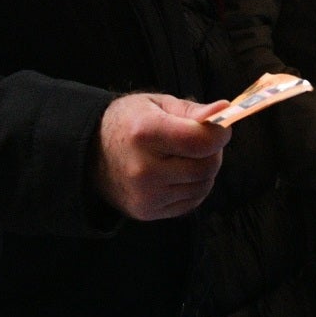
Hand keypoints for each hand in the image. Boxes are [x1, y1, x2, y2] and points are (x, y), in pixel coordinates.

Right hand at [93, 92, 230, 221]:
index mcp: (144, 132)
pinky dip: (194, 186)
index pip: (200, 141)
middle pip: (206, 166)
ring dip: (205, 170)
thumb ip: (192, 110)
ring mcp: (146, 195)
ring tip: (186, 156)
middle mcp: (143, 168)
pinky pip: (192, 201)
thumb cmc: (128, 123)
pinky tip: (179, 173)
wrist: (90, 155)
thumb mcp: (156, 104)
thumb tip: (225, 110)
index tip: (220, 127)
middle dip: (214, 151)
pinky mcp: (148, 212)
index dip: (219, 134)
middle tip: (202, 140)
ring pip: (203, 185)